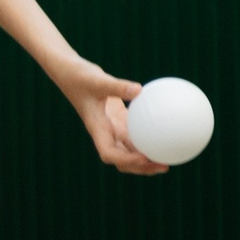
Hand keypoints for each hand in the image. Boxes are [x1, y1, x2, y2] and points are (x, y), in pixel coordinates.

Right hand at [55, 59, 161, 174]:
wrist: (71, 72)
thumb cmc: (80, 76)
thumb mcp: (98, 80)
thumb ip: (117, 86)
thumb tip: (139, 89)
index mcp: (97, 129)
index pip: (108, 153)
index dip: (125, 160)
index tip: (144, 159)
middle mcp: (105, 133)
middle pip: (122, 159)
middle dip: (141, 167)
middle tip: (164, 167)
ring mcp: (112, 127)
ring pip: (130, 149)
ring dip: (146, 157)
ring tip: (168, 159)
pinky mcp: (119, 119)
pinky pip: (136, 133)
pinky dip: (148, 138)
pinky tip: (165, 133)